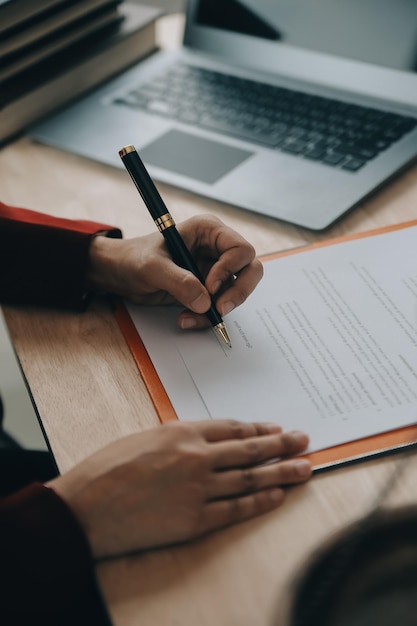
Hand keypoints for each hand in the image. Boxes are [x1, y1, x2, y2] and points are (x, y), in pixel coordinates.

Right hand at [49, 420, 310, 558]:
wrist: (86, 506)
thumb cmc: (108, 468)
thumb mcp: (145, 439)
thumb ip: (179, 439)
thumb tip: (205, 444)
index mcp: (183, 432)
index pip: (232, 427)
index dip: (257, 428)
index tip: (276, 427)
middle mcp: (197, 457)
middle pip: (250, 449)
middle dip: (281, 444)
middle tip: (304, 440)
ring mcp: (199, 488)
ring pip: (251, 478)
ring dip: (281, 472)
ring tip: (305, 468)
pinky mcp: (195, 519)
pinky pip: (236, 509)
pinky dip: (260, 502)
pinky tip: (277, 496)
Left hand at [87, 215, 262, 328]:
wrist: (119, 274)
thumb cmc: (133, 258)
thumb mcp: (152, 267)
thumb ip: (179, 282)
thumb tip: (206, 302)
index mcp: (208, 231)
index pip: (240, 249)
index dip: (230, 269)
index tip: (209, 287)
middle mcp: (216, 249)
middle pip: (250, 270)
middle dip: (238, 292)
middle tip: (220, 309)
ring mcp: (214, 270)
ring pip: (236, 292)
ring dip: (218, 310)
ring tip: (190, 317)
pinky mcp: (207, 290)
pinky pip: (219, 306)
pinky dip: (206, 317)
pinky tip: (186, 319)